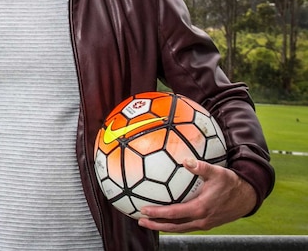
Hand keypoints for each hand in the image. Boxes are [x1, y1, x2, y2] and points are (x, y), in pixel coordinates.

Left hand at [138, 157, 256, 231]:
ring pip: (180, 228)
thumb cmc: (231, 183)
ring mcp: (204, 223)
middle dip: (156, 224)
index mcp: (200, 208)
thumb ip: (201, 167)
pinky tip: (167, 219)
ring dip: (163, 226)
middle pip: (173, 225)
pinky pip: (186, 226)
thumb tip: (185, 160)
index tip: (144, 210)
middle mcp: (201, 219)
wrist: (248, 197)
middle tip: (140, 220)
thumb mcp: (217, 173)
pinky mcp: (207, 223)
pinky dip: (174, 224)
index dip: (158, 213)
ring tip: (149, 222)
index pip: (174, 213)